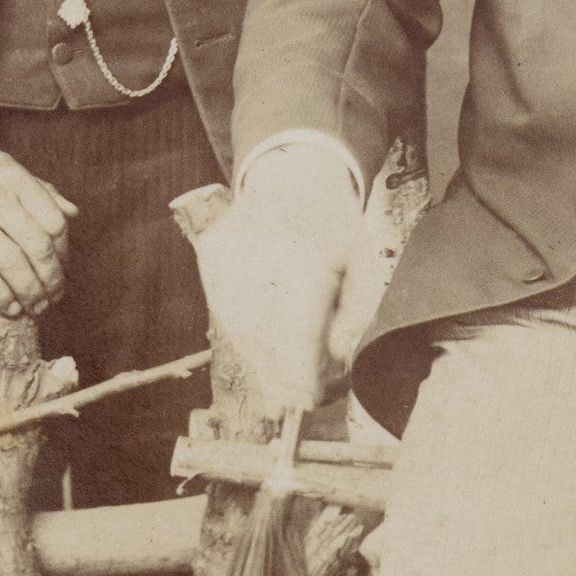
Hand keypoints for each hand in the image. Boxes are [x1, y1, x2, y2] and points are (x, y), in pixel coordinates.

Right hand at [0, 146, 76, 317]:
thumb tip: (72, 212)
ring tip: (36, 308)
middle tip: (55, 296)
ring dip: (30, 293)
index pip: (54, 222)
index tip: (62, 266)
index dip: (63, 251)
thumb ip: (39, 188)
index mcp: (16, 181)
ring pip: (12, 265)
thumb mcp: (4, 165)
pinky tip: (9, 307)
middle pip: (37, 249)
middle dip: (51, 279)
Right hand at [194, 145, 364, 413]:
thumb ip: (352, 325)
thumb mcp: (364, 273)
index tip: (314, 399)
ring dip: (263, 360)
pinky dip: (244, 333)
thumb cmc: (334, 227)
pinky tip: (265, 330)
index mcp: (307, 277)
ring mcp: (229, 268)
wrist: (291, 176)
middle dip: (286, 380)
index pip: (297, 356)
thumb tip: (331, 366)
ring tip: (286, 356)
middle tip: (303, 387)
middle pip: (266, 356)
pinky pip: (224, 317)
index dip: (305, 387)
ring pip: (241, 341)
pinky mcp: (211, 265)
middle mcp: (261, 274)